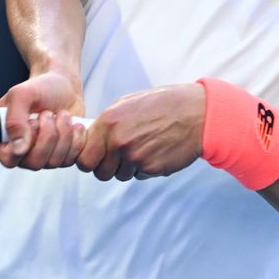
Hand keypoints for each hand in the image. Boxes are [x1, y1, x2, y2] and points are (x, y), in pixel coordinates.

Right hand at [0, 70, 86, 169]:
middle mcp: (22, 152)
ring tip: (61, 115)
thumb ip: (14, 120)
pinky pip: (70, 160)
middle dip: (47, 135)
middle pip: (34, 163)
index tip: (32, 123)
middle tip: (48, 113)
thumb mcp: (21, 95)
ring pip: (54, 162)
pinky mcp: (62, 156)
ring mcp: (43, 156)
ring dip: (63, 134)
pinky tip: (74, 125)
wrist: (63, 86)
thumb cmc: (39, 88)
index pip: (8, 160)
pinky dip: (76, 140)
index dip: (22, 147)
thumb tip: (19, 149)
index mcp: (4, 138)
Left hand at [77, 83, 204, 180]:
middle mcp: (118, 141)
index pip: (83, 157)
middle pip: (99, 172)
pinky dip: (145, 168)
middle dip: (107, 168)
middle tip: (119, 158)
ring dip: (128, 167)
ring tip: (143, 147)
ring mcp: (135, 157)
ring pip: (120, 175)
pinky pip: (139, 175)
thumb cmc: (162, 104)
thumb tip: (90, 138)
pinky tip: (156, 151)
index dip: (89, 159)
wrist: (195, 113)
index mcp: (108, 123)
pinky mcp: (150, 168)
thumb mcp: (127, 103)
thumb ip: (106, 123)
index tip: (96, 157)